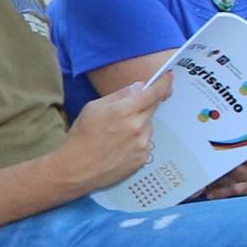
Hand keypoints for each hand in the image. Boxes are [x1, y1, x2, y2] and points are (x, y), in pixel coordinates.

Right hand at [56, 65, 182, 197]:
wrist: (77, 169)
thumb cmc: (81, 136)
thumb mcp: (93, 107)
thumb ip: (119, 95)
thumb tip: (139, 87)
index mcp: (124, 111)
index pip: (153, 93)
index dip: (164, 83)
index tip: (169, 77)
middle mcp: (137, 127)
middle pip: (152, 108)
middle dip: (144, 104)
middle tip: (126, 111)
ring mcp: (142, 144)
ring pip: (148, 125)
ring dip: (139, 124)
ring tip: (117, 134)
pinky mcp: (142, 158)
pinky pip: (146, 142)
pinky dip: (137, 140)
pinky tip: (120, 145)